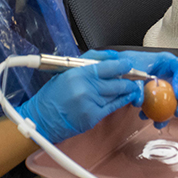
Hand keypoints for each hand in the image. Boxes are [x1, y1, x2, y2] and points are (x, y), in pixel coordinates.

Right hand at [16, 50, 141, 142]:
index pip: (107, 66)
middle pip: (116, 80)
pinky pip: (113, 106)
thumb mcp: (65, 72)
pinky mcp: (93, 117)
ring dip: (127, 89)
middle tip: (137, 75)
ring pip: (117, 93)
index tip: (129, 64)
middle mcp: (85, 87)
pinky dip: (122, 100)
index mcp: (77, 74)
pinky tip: (127, 97)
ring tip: (133, 85)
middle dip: (130, 77)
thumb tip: (110, 57)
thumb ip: (87, 64)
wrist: (41, 120)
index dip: (122, 64)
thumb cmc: (51, 97)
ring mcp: (90, 103)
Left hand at [91, 49, 177, 123]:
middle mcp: (170, 73)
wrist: (119, 68)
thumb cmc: (127, 63)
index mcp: (167, 61)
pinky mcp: (160, 95)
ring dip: (170, 113)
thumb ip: (137, 85)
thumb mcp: (133, 70)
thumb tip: (140, 101)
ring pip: (177, 100)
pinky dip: (156, 114)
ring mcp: (166, 85)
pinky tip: (146, 117)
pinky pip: (163, 106)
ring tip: (160, 122)